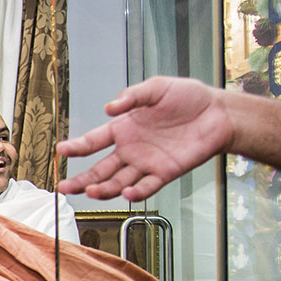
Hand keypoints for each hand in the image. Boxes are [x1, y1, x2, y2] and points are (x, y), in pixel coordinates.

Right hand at [57, 76, 233, 200]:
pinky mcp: (164, 173)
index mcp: (123, 129)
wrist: (218, 113)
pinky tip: (126, 193)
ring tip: (91, 192)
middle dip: (81, 180)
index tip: (61, 151)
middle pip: (99, 169)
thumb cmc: (188, 97)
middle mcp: (131, 149)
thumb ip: (132, 97)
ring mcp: (146, 163)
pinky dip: (136, 192)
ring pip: (118, 182)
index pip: (93, 141)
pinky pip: (146, 186)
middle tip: (65, 186)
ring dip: (104, 189)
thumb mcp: (156, 88)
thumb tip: (109, 107)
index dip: (76, 147)